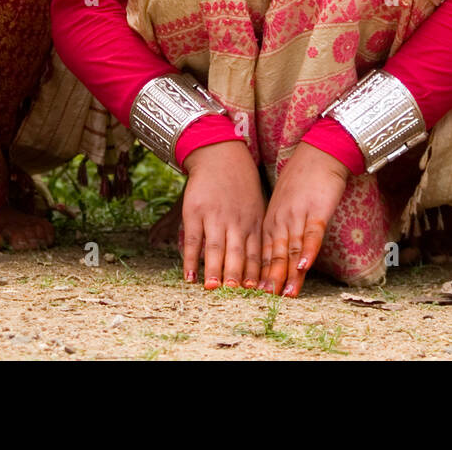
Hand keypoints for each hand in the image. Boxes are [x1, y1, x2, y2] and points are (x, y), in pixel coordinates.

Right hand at [180, 141, 264, 289]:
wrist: (220, 155)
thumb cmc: (241, 185)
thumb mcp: (257, 206)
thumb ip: (257, 233)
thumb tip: (262, 265)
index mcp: (253, 222)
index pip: (256, 253)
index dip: (255, 274)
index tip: (256, 293)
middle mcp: (235, 222)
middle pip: (237, 253)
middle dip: (236, 275)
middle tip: (234, 296)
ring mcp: (214, 216)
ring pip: (215, 248)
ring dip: (213, 270)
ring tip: (212, 289)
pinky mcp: (195, 212)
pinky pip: (194, 239)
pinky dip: (190, 259)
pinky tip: (189, 277)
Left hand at [260, 143, 348, 296]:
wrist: (319, 153)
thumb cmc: (302, 181)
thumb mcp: (284, 206)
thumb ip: (279, 228)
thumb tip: (276, 252)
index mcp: (272, 222)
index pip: (264, 255)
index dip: (260, 276)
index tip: (253, 296)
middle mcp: (281, 221)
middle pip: (274, 256)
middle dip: (270, 280)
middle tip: (262, 302)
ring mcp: (298, 216)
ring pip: (291, 250)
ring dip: (287, 273)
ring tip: (284, 295)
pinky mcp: (316, 211)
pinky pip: (312, 234)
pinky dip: (308, 251)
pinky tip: (304, 266)